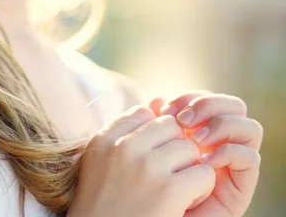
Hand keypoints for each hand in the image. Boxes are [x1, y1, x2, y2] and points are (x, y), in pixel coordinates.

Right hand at [67, 105, 215, 216]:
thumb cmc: (104, 205)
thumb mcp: (102, 161)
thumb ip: (125, 131)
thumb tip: (159, 101)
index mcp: (104, 139)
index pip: (144, 112)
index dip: (154, 134)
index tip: (152, 156)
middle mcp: (123, 148)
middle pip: (170, 126)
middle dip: (176, 147)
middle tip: (170, 172)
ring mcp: (146, 167)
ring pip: (189, 148)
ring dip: (191, 167)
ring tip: (178, 188)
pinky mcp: (169, 190)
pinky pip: (203, 173)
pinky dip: (201, 188)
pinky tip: (185, 201)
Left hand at [149, 91, 262, 216]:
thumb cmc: (144, 188)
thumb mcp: (143, 150)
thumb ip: (151, 125)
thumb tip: (156, 99)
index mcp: (197, 129)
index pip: (206, 98)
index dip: (187, 97)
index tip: (164, 109)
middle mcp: (219, 142)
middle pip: (232, 105)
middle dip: (207, 105)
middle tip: (181, 120)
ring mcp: (232, 162)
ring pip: (249, 127)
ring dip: (221, 125)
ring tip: (195, 139)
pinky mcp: (240, 186)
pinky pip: (250, 157)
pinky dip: (230, 152)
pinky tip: (205, 161)